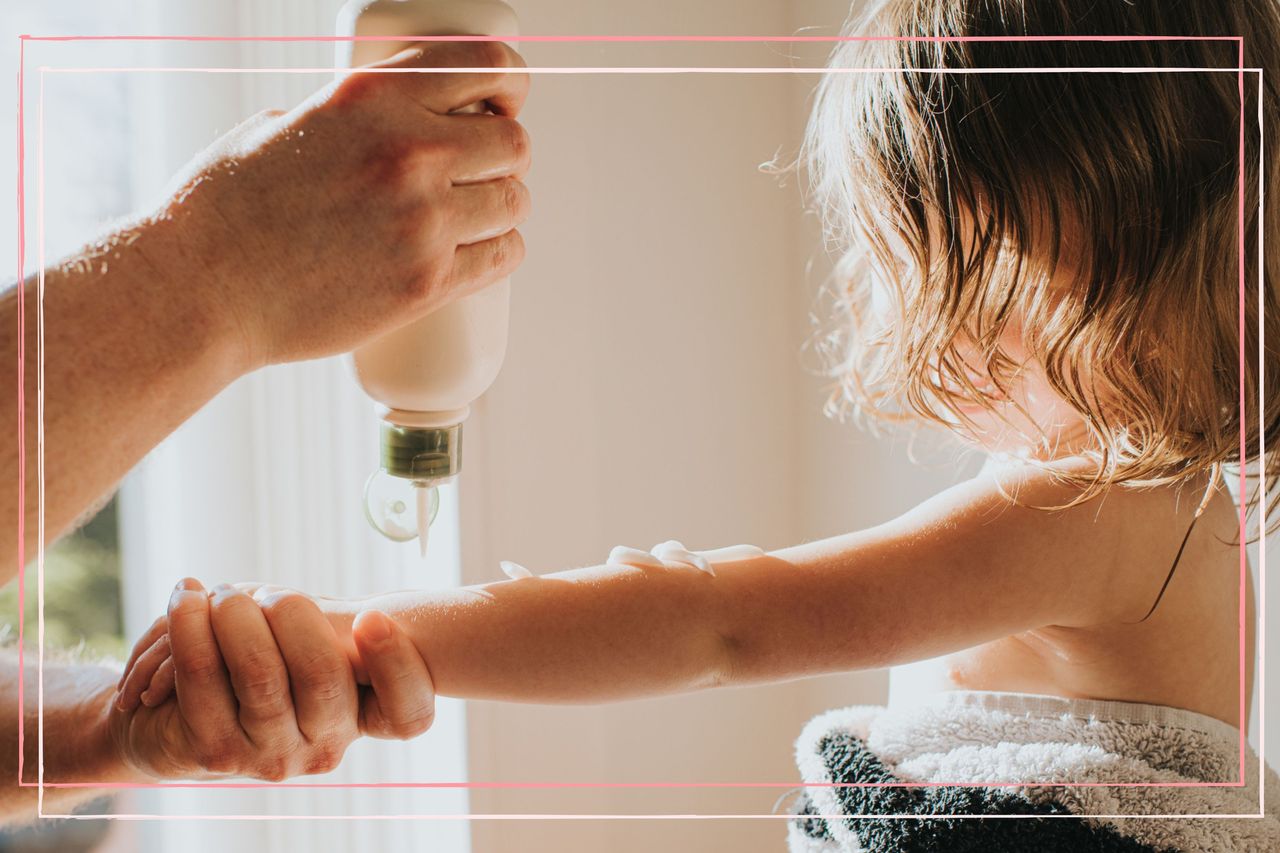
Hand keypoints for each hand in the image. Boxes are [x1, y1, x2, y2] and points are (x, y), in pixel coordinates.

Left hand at [109, 578, 434, 780]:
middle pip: (324, 677)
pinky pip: (202, 677)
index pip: (409, 716)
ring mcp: (269, 757)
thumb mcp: (312, 644)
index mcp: (365, 719)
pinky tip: (188, 598)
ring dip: (235, 614)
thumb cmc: (266, 663)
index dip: (397, 667)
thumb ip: (336, 629)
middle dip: (291, 613)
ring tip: (222, 592)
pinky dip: (190, 626)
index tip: (371, 617)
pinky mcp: (210, 753)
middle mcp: (326, 747)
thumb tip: (355, 615)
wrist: (179, 717)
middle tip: (269, 593)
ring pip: (261, 674)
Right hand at [137, 40, 531, 370]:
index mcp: (372, 96)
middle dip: (504, 157)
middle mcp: (408, 151)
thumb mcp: (278, 127)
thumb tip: (376, 124)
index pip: (489, 66)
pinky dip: (498, 253)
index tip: (502, 106)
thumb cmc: (223, 212)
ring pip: (514, 203)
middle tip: (481, 174)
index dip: (508, 86)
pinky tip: (481, 254)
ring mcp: (423, 221)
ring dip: (501, 209)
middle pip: (514, 144)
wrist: (200, 291)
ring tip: (474, 220)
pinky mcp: (427, 283)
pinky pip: (503, 257)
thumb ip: (340, 119)